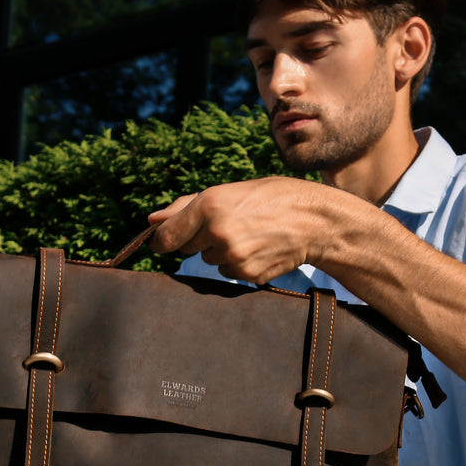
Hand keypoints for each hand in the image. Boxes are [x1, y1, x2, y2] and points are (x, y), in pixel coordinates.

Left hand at [148, 177, 329, 284]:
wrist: (314, 221)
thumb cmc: (271, 198)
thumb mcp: (229, 190)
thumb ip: (185, 206)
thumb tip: (151, 220)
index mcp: (209, 206)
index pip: (166, 237)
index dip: (162, 240)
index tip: (163, 241)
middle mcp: (217, 233)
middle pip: (187, 249)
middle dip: (200, 239)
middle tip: (228, 224)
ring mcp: (233, 257)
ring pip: (210, 261)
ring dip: (221, 252)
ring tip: (249, 234)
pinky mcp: (247, 275)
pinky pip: (229, 273)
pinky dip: (238, 264)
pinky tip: (258, 248)